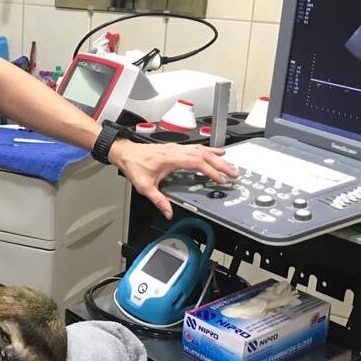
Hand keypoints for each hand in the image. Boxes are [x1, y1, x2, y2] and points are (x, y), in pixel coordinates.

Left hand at [109, 140, 238, 219]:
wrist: (126, 152)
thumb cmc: (134, 166)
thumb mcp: (145, 187)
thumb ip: (158, 200)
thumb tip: (168, 212)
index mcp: (171, 159)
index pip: (197, 163)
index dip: (211, 171)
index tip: (221, 180)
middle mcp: (176, 151)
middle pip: (204, 155)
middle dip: (221, 164)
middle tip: (234, 172)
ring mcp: (177, 148)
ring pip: (202, 150)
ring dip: (217, 157)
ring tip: (230, 163)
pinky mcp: (175, 148)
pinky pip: (196, 148)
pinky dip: (208, 151)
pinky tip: (214, 153)